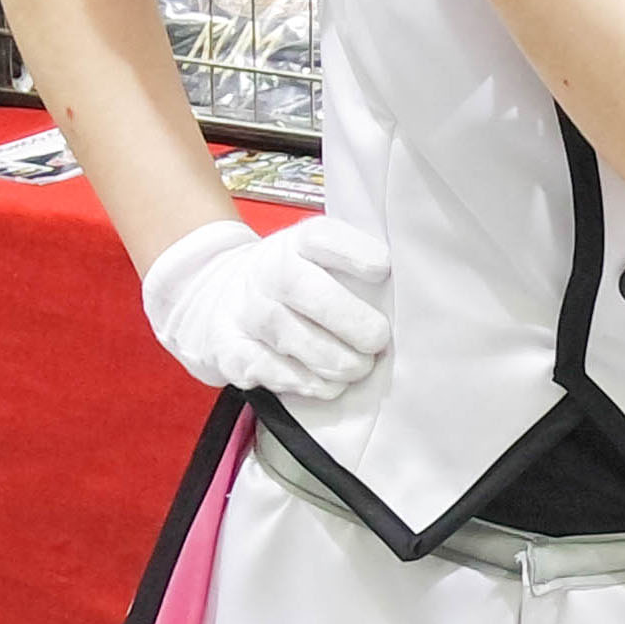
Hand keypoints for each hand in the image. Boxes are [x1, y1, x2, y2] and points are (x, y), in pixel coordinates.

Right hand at [139, 213, 390, 400]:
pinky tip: (327, 385)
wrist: (220, 294)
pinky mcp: (230, 350)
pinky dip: (304, 382)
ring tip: (358, 368)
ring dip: (333, 360)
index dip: (353, 252)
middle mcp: (265, 272)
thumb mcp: (317, 259)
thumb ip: (354, 267)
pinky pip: (268, 370)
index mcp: (295, 244)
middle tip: (377, 340)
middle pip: (304, 290)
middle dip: (350, 320)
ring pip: (289, 337)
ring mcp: (245, 311)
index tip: (382, 268)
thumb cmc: (292, 282)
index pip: (320, 237)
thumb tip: (403, 294)